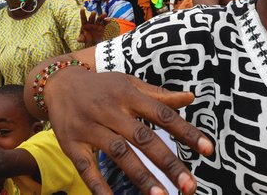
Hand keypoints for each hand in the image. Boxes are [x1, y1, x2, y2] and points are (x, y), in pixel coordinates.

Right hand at [43, 68, 212, 193]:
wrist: (57, 82)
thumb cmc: (102, 86)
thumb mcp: (129, 84)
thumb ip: (159, 95)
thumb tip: (192, 97)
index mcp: (128, 95)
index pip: (163, 114)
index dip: (186, 131)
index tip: (208, 150)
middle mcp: (110, 110)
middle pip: (143, 137)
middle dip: (167, 162)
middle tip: (190, 185)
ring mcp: (90, 128)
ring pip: (119, 153)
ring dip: (141, 176)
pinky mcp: (72, 144)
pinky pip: (87, 168)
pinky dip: (100, 187)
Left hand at [77, 9, 107, 44]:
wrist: (93, 41)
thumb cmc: (86, 38)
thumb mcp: (83, 39)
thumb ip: (81, 39)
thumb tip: (78, 39)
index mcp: (85, 24)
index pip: (83, 18)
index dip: (82, 13)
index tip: (82, 8)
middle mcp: (91, 22)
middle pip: (91, 17)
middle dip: (93, 15)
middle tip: (94, 12)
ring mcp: (97, 23)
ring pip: (99, 18)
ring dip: (101, 16)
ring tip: (104, 14)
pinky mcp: (102, 26)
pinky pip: (104, 23)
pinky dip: (107, 21)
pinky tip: (109, 19)